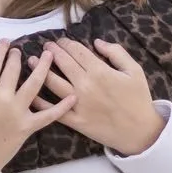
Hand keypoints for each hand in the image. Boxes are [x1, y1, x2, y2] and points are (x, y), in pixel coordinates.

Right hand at [0, 43, 72, 172]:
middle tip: (20, 50)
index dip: (1, 49)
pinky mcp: (27, 126)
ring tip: (49, 55)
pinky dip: (62, 106)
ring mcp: (17, 111)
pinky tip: (72, 96)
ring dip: (43, 66)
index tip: (5, 42)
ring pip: (34, 83)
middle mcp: (2, 96)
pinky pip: (47, 115)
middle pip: (14, 68)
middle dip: (17, 55)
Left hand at [35, 38, 164, 155]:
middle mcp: (86, 86)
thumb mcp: (134, 70)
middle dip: (52, 52)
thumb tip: (96, 42)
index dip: (66, 43)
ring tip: (32, 61)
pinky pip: (54, 110)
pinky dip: (41, 101)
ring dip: (41, 70)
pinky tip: (31, 92)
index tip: (60, 40)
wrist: (139, 131)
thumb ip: (116, 52)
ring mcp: (78, 104)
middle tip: (45, 46)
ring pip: (54, 83)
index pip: (77, 51)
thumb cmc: (138, 99)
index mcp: (100, 71)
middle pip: (63, 63)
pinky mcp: (75, 121)